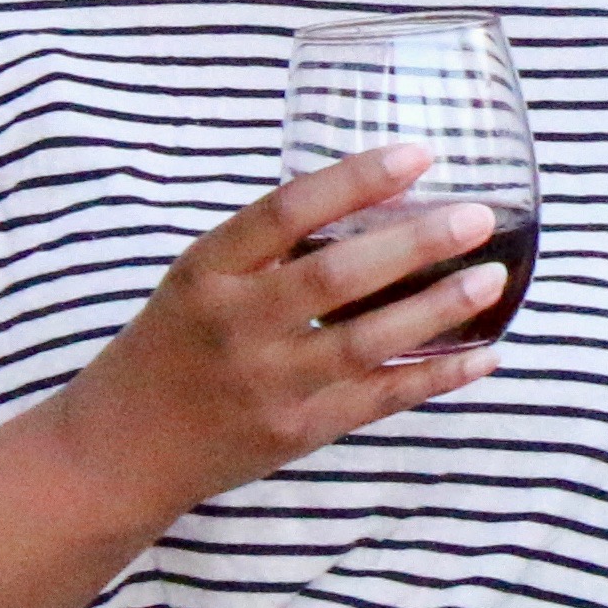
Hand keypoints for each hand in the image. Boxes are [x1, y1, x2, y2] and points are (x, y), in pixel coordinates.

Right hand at [46, 144, 507, 518]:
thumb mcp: (197, 280)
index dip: (356, 179)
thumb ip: (266, 248)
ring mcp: (268, 383)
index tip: (417, 155)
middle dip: (415, 243)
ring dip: (436, 309)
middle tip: (476, 217)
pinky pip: (378, 400)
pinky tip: (483, 356)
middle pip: (336, 275)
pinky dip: (434, 377)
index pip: (286, 211)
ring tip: (489, 278)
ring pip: (365, 341)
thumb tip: (370, 197)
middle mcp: (237, 324)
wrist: (119, 452)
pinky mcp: (296, 432)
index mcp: (208, 271)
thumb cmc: (171, 347)